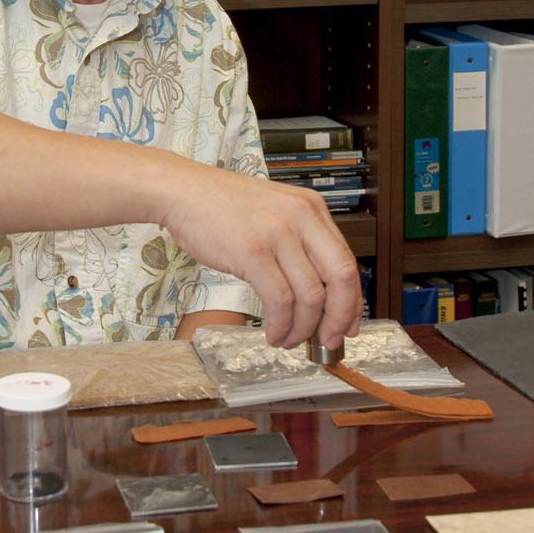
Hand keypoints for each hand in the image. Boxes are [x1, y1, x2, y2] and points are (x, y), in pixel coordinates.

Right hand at [155, 162, 361, 349]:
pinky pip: (279, 301)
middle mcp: (301, 218)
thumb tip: (317, 292)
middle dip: (338, 319)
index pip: (347, 261)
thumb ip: (299, 242)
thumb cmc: (221, 205)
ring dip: (303, 329)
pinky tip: (272, 333)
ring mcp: (277, 234)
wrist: (182, 190)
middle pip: (340, 279)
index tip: (347, 324)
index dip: (351, 301)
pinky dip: (281, 325)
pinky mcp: (252, 252)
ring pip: (310, 296)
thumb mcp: (274, 212)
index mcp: (311, 209)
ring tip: (289, 340)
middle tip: (327, 342)